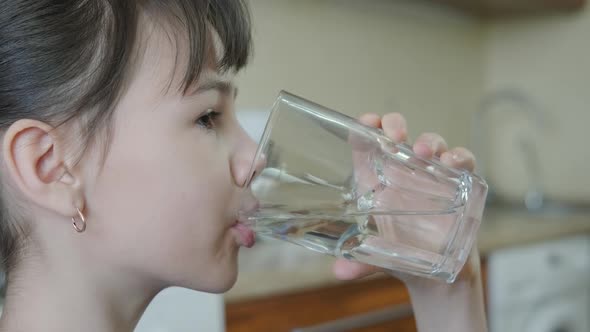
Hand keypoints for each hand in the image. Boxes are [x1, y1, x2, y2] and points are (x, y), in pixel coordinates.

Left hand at [333, 112, 477, 283]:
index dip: (366, 125)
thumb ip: (360, 262)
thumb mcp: (377, 257)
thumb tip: (340, 271)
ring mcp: (430, 175)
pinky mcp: (457, 184)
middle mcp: (402, 172)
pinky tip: (454, 164)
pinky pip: (463, 162)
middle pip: (397, 133)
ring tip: (424, 153)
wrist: (434, 275)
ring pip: (431, 143)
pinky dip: (460, 157)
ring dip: (429, 142)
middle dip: (395, 125)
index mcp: (376, 180)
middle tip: (396, 136)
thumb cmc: (399, 255)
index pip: (367, 141)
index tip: (367, 122)